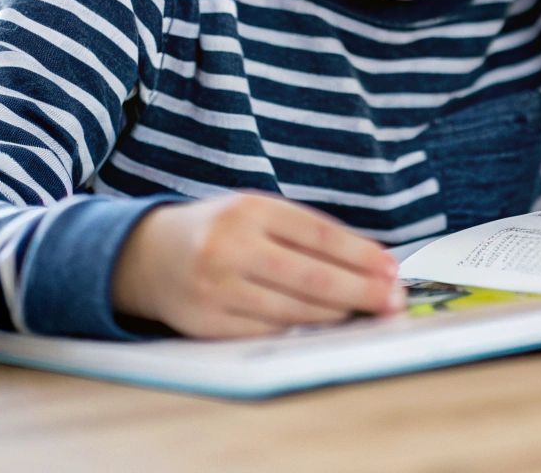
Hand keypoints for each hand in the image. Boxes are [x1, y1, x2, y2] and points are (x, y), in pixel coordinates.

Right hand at [111, 191, 404, 338]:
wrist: (147, 255)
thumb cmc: (220, 231)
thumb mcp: (258, 214)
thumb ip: (308, 234)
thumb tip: (373, 261)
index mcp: (250, 210)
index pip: (320, 235)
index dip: (362, 255)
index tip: (393, 269)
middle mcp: (230, 246)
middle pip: (312, 277)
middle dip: (361, 291)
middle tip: (393, 301)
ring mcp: (216, 287)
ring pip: (294, 308)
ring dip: (337, 313)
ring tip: (365, 311)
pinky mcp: (207, 322)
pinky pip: (269, 330)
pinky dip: (301, 327)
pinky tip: (323, 323)